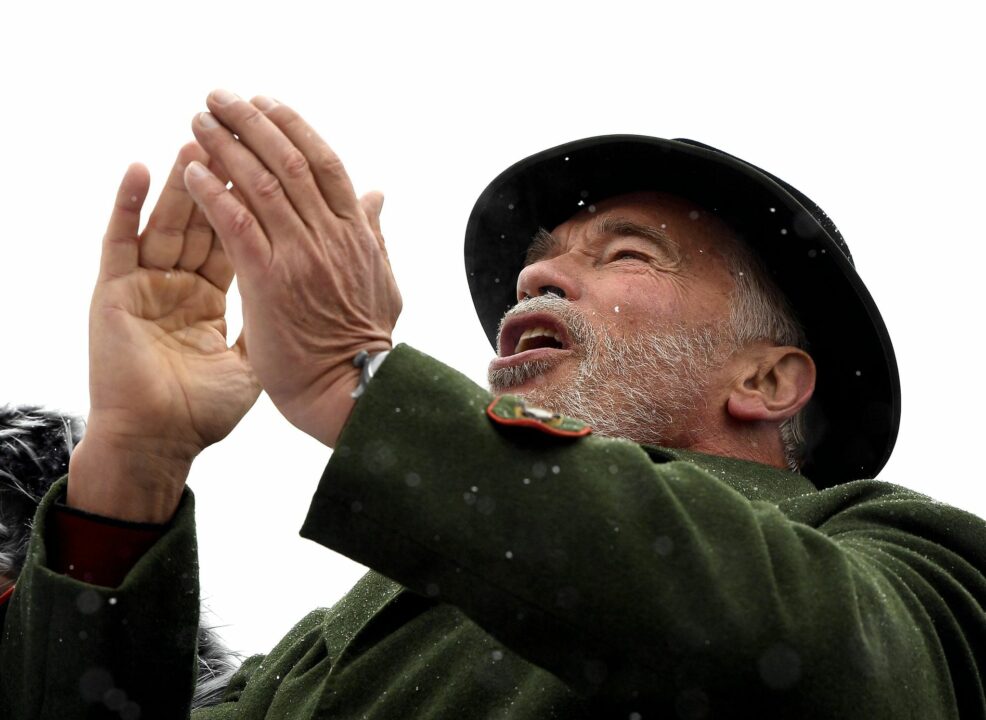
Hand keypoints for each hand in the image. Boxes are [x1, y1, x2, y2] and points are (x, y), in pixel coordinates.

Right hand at [68, 143, 260, 521]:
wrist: (162, 443)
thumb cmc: (207, 409)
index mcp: (212, 297)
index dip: (255, 200)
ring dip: (182, 180)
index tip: (274, 163)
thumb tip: (320, 281)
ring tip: (198, 139)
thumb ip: (281, 308)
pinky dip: (127, 204)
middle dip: (223, 178)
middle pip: (206, 219)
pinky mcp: (113, 293)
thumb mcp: (256, 354)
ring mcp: (145, 285)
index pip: (241, 234)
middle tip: (237, 139)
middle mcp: (180, 284)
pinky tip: (139, 170)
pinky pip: (118, 241)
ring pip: (166, 221)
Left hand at [183, 91, 401, 446]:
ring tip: (198, 121)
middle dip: (251, 122)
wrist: (351, 391)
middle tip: (219, 99)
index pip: (325, 163)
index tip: (266, 104)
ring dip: (226, 146)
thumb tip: (376, 194)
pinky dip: (214, 192)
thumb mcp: (384, 280)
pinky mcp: (270, 281)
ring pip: (262, 183)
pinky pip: (238, 223)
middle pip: (290, 160)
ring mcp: (301, 256)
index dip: (293, 126)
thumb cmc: (363, 342)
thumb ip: (374, 234)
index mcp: (357, 233)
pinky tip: (192, 171)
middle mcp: (330, 236)